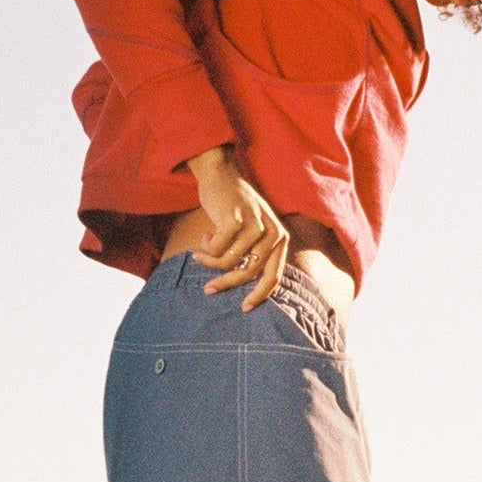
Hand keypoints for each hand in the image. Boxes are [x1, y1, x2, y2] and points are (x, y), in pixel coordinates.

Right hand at [186, 147, 289, 310]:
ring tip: (200, 254)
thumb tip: (242, 289)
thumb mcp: (252, 232)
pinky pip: (217, 249)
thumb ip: (253, 255)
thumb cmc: (234, 207)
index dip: (259, 295)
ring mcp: (256, 225)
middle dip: (226, 284)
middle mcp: (273, 232)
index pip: (274, 277)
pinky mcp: (236, 219)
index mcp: (281, 238)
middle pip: (249, 273)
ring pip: (230, 262)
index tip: (244, 308)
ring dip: (210, 262)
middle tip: (208, 289)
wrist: (221, 173)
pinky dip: (206, 249)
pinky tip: (203, 237)